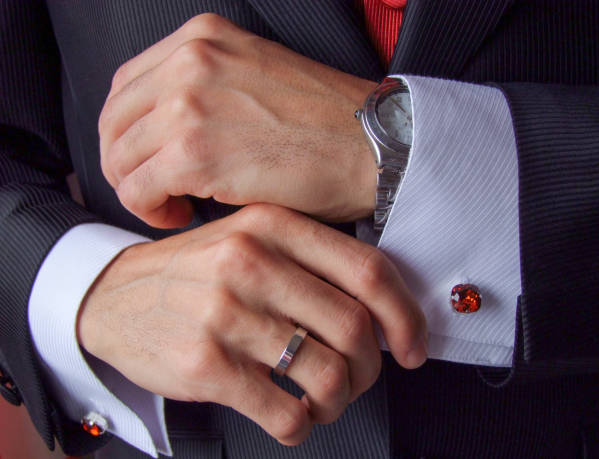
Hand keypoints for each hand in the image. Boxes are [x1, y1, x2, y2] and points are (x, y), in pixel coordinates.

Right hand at [78, 204, 426, 444]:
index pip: (368, 271)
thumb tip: (382, 312)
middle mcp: (252, 262)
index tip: (412, 346)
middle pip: (354, 328)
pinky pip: (285, 412)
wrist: (114, 295)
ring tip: (324, 400)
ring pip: (327, 375)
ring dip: (339, 400)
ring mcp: (226, 314)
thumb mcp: (250, 239)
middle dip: (371, 368)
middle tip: (359, 379)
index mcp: (273, 226)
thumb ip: (311, 262)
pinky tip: (294, 416)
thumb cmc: (196, 271)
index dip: (406, 316)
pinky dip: (302, 425)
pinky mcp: (205, 364)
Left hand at [99, 13, 378, 228]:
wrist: (371, 145)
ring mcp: (189, 104)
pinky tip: (180, 215)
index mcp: (201, 38)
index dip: (127, 131)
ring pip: (120, 158)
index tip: (146, 159)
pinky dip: (149, 209)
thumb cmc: (324, 124)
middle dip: (123, 163)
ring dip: (137, 189)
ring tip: (172, 206)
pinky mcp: (196, 152)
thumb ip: (203, 90)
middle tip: (152, 189)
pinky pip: (137, 188)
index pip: (127, 86)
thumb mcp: (254, 76)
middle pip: (114, 121)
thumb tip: (163, 135)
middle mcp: (188, 61)